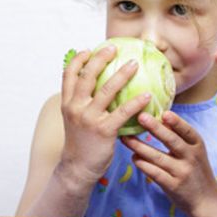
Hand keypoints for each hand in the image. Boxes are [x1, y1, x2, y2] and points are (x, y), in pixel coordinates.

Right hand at [58, 44, 152, 184]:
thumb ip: (82, 104)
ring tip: (134, 64)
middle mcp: (76, 108)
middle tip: (113, 48)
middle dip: (100, 59)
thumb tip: (95, 88)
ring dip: (122, 75)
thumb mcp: (74, 120)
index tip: (88, 50)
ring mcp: (89, 119)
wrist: (77, 169)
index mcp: (68, 104)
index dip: (78, 60)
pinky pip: (123, 112)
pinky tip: (148, 95)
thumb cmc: (81, 143)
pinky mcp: (104, 131)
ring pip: (106, 90)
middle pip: (87, 77)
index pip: (68, 75)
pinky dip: (136, 102)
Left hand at [121, 111, 216, 213]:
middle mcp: (191, 158)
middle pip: (172, 141)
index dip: (176, 122)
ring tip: (126, 138)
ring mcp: (182, 172)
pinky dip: (143, 165)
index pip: (187, 131)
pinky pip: (155, 173)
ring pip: (158, 157)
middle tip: (141, 117)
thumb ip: (180, 137)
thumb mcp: (195, 152)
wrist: (206, 200)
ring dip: (140, 147)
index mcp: (197, 146)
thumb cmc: (196, 171)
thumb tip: (163, 117)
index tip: (164, 113)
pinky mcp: (173, 186)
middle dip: (156, 128)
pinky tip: (134, 158)